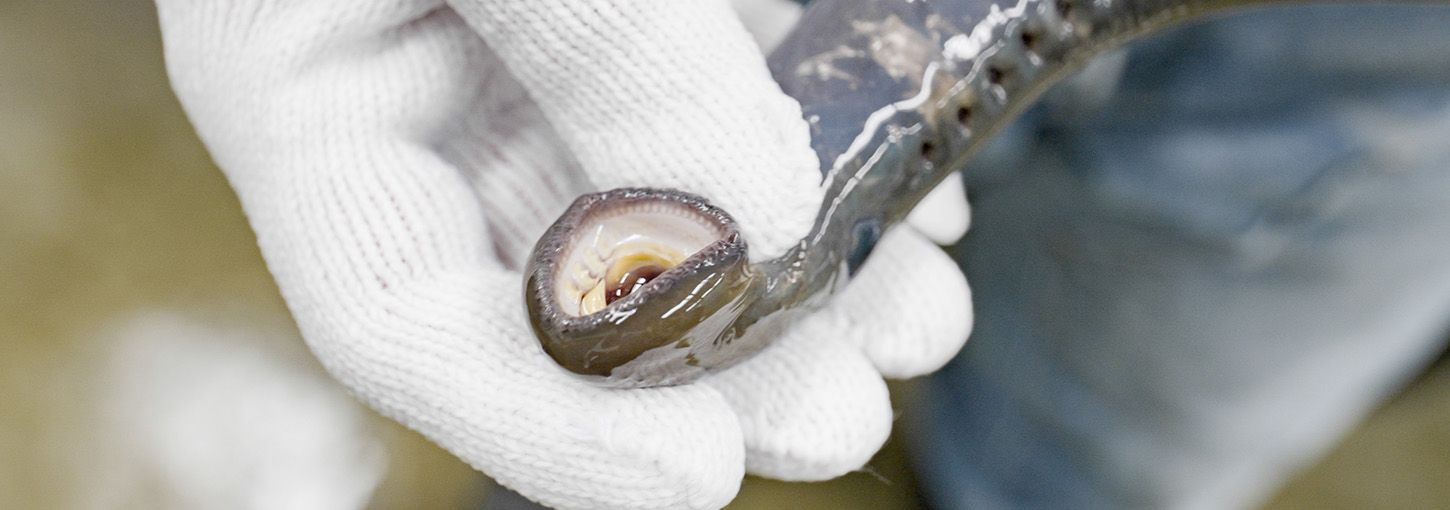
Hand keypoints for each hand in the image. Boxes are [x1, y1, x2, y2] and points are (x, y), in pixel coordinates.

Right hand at [156, 0, 972, 507]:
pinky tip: (915, 196)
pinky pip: (725, 117)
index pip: (396, 310)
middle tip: (846, 408)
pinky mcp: (646, 20)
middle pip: (552, 292)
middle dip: (711, 368)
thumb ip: (605, 41)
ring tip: (917, 316)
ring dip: (795, 285)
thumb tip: (740, 230)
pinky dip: (818, 168)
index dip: (546, 418)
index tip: (708, 473)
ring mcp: (537, 59)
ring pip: (660, 218)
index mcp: (313, 81)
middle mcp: (422, 93)